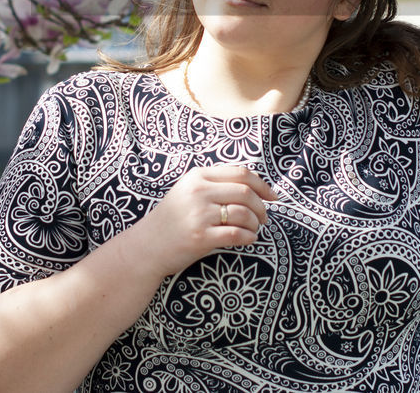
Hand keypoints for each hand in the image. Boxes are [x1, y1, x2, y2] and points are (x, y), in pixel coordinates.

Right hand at [130, 164, 278, 278]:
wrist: (146, 246)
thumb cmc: (172, 219)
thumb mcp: (188, 191)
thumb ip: (214, 183)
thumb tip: (253, 185)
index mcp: (197, 176)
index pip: (240, 173)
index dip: (262, 185)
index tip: (272, 197)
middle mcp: (198, 192)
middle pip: (245, 192)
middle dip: (261, 206)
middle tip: (264, 217)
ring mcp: (199, 215)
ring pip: (244, 214)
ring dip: (256, 223)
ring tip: (254, 229)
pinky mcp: (201, 237)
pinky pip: (237, 234)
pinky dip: (249, 237)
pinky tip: (249, 239)